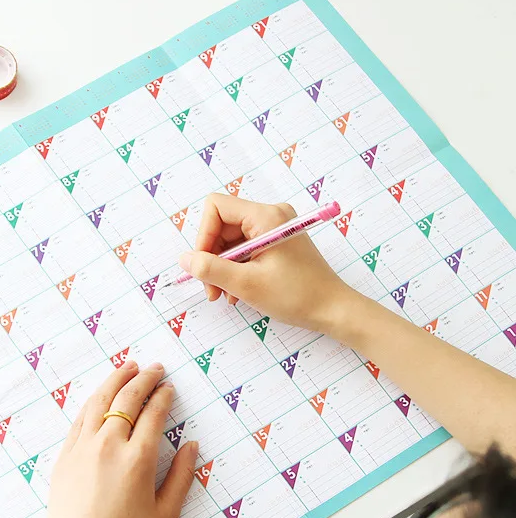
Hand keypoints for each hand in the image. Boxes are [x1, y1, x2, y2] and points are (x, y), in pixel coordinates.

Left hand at [47, 362, 197, 517]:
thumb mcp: (166, 513)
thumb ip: (182, 476)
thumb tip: (192, 447)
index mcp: (138, 458)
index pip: (153, 413)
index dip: (163, 396)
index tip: (169, 387)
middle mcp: (109, 445)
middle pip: (127, 399)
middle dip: (143, 379)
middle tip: (154, 368)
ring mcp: (83, 448)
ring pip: (99, 401)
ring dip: (115, 380)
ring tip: (127, 368)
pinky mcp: (65, 456)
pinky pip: (80, 418)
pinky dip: (93, 400)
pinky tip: (100, 394)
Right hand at [178, 194, 358, 334]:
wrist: (333, 309)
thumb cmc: (296, 295)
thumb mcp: (245, 284)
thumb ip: (209, 269)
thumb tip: (184, 259)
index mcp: (266, 216)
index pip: (216, 207)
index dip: (203, 235)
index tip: (202, 265)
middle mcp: (270, 215)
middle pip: (222, 225)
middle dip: (211, 257)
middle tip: (211, 289)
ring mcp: (274, 229)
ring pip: (231, 240)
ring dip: (221, 268)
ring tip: (224, 295)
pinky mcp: (277, 243)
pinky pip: (244, 249)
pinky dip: (235, 269)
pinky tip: (237, 293)